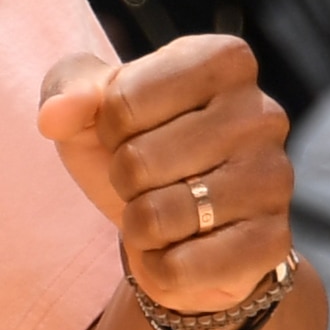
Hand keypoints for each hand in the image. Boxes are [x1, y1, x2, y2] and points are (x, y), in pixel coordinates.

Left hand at [41, 31, 292, 315]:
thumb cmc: (139, 150)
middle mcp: (262, 113)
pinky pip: (180, 267)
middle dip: (124, 182)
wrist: (183, 229)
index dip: (107, 130)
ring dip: (139, 226)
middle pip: (137, 161)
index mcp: (223, 60)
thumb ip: (67, 90)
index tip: (131, 134)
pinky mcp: (272, 243)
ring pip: (157, 217)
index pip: (121, 102)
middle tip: (149, 182)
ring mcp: (274, 179)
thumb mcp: (94, 110)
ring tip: (164, 214)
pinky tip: (182, 250)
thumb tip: (55, 114)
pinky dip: (160, 269)